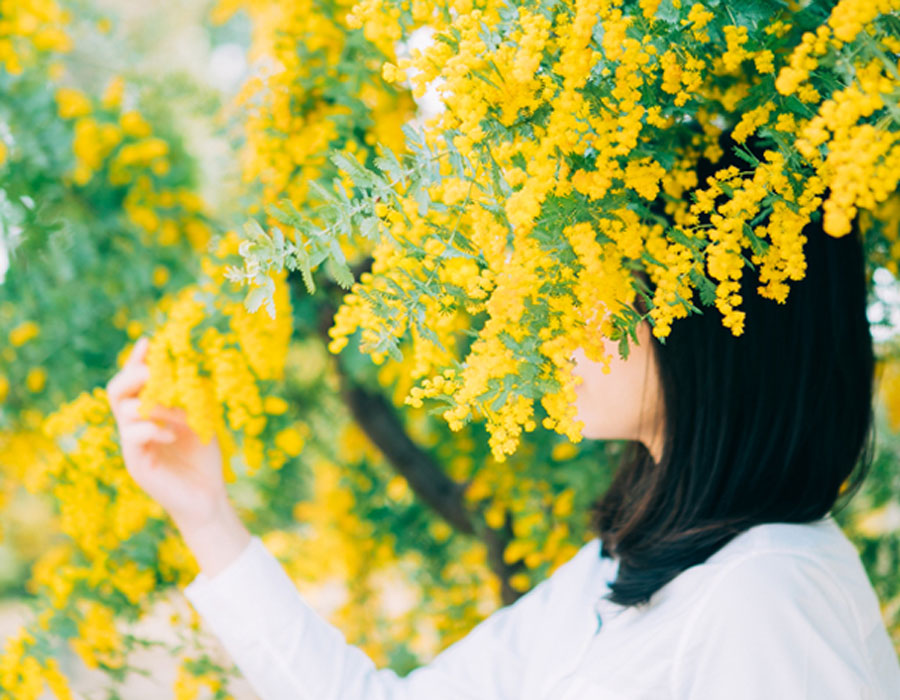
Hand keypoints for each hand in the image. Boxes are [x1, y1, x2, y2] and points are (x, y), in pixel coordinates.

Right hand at [107, 335, 249, 576]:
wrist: (207, 497)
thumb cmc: (204, 458)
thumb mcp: (203, 420)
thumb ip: (195, 396)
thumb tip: (194, 367)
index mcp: (148, 413)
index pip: (134, 381)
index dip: (136, 360)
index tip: (149, 340)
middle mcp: (134, 426)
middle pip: (116, 391)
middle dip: (132, 375)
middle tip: (153, 369)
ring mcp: (132, 445)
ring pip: (126, 412)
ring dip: (156, 405)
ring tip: (182, 414)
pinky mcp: (136, 464)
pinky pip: (133, 437)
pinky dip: (153, 430)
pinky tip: (173, 435)